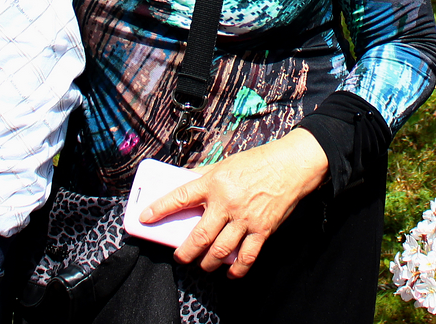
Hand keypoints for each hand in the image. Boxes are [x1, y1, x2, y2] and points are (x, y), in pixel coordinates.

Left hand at [139, 128, 327, 278]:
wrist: (290, 165)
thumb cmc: (257, 162)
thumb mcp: (224, 163)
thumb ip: (203, 174)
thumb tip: (182, 181)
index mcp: (214, 183)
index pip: (180, 197)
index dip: (160, 208)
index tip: (145, 218)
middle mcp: (227, 203)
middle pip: (199, 235)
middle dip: (185, 252)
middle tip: (180, 257)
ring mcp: (245, 219)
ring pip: (219, 250)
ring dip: (207, 263)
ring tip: (202, 265)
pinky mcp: (262, 230)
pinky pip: (246, 256)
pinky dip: (236, 269)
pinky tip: (230, 273)